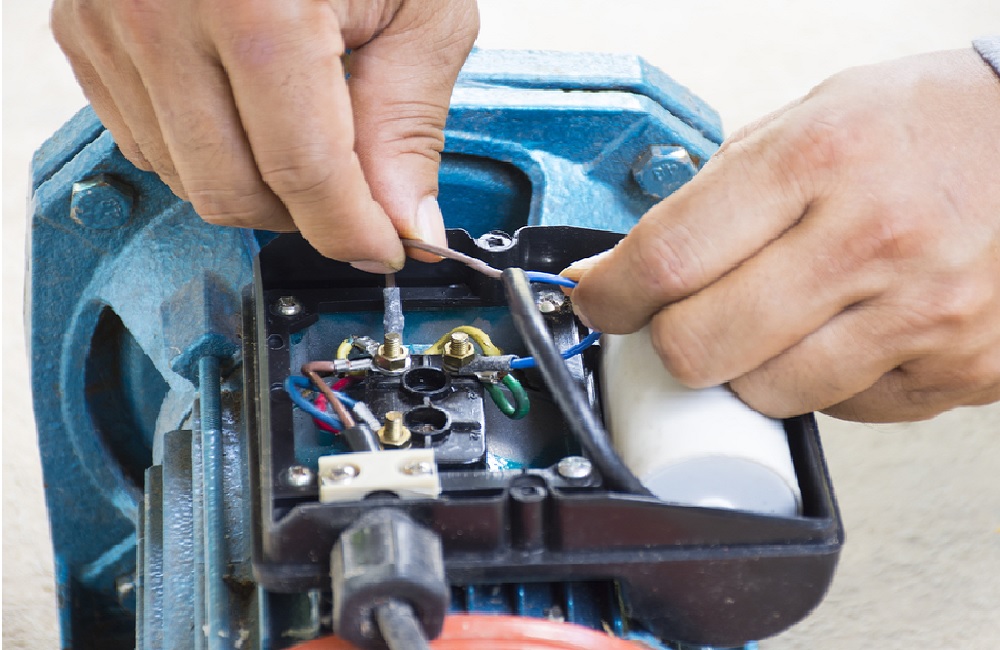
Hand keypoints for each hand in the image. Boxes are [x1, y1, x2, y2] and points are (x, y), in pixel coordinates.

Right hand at [51, 0, 478, 271]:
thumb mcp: (420, 4)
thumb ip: (409, 122)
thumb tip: (405, 222)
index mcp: (255, 4)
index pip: (302, 173)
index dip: (352, 229)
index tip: (384, 246)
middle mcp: (163, 12)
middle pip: (233, 192)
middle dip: (305, 214)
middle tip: (354, 191)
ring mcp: (111, 20)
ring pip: (184, 178)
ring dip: (255, 183)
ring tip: (302, 126)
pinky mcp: (85, 30)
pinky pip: (144, 140)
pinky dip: (205, 149)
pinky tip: (246, 110)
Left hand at [568, 50, 999, 421]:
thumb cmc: (931, 123)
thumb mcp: (813, 117)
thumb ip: (720, 190)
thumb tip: (629, 263)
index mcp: (820, 158)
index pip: (668, 257)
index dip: (610, 294)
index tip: (598, 302)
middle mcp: (872, 238)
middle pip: (701, 346)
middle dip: (666, 343)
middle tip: (675, 321)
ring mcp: (922, 313)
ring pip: (767, 394)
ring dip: (744, 370)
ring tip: (771, 322)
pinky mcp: (958, 368)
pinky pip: (843, 410)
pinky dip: (820, 383)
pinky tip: (842, 333)